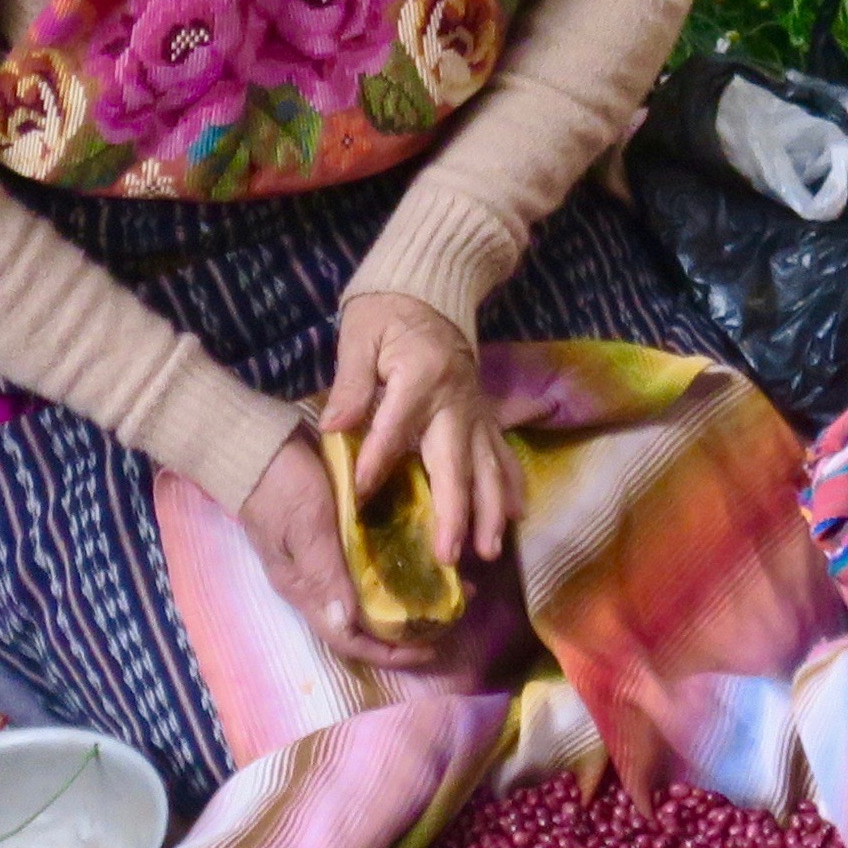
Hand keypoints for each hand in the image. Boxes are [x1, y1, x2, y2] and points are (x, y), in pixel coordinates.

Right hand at [237, 433, 444, 669]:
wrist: (256, 441)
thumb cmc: (278, 484)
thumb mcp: (305, 526)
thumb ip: (325, 573)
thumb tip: (348, 625)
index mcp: (304, 589)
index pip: (348, 639)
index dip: (389, 652)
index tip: (431, 650)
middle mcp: (316, 581)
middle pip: (365, 620)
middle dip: (409, 621)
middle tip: (454, 604)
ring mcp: (325, 556)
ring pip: (372, 590)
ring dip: (410, 589)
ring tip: (449, 577)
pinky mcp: (334, 531)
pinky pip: (371, 559)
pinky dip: (398, 560)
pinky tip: (422, 548)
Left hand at [324, 292, 523, 572]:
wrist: (430, 293)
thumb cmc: (386, 316)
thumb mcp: (359, 337)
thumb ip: (351, 384)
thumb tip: (332, 427)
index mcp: (419, 377)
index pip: (395, 428)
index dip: (377, 461)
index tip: (361, 496)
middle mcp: (454, 400)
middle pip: (454, 462)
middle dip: (454, 511)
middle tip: (448, 555)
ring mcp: (475, 412)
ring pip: (488, 467)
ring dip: (490, 512)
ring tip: (487, 552)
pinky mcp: (485, 418)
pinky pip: (503, 456)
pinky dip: (511, 488)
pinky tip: (515, 520)